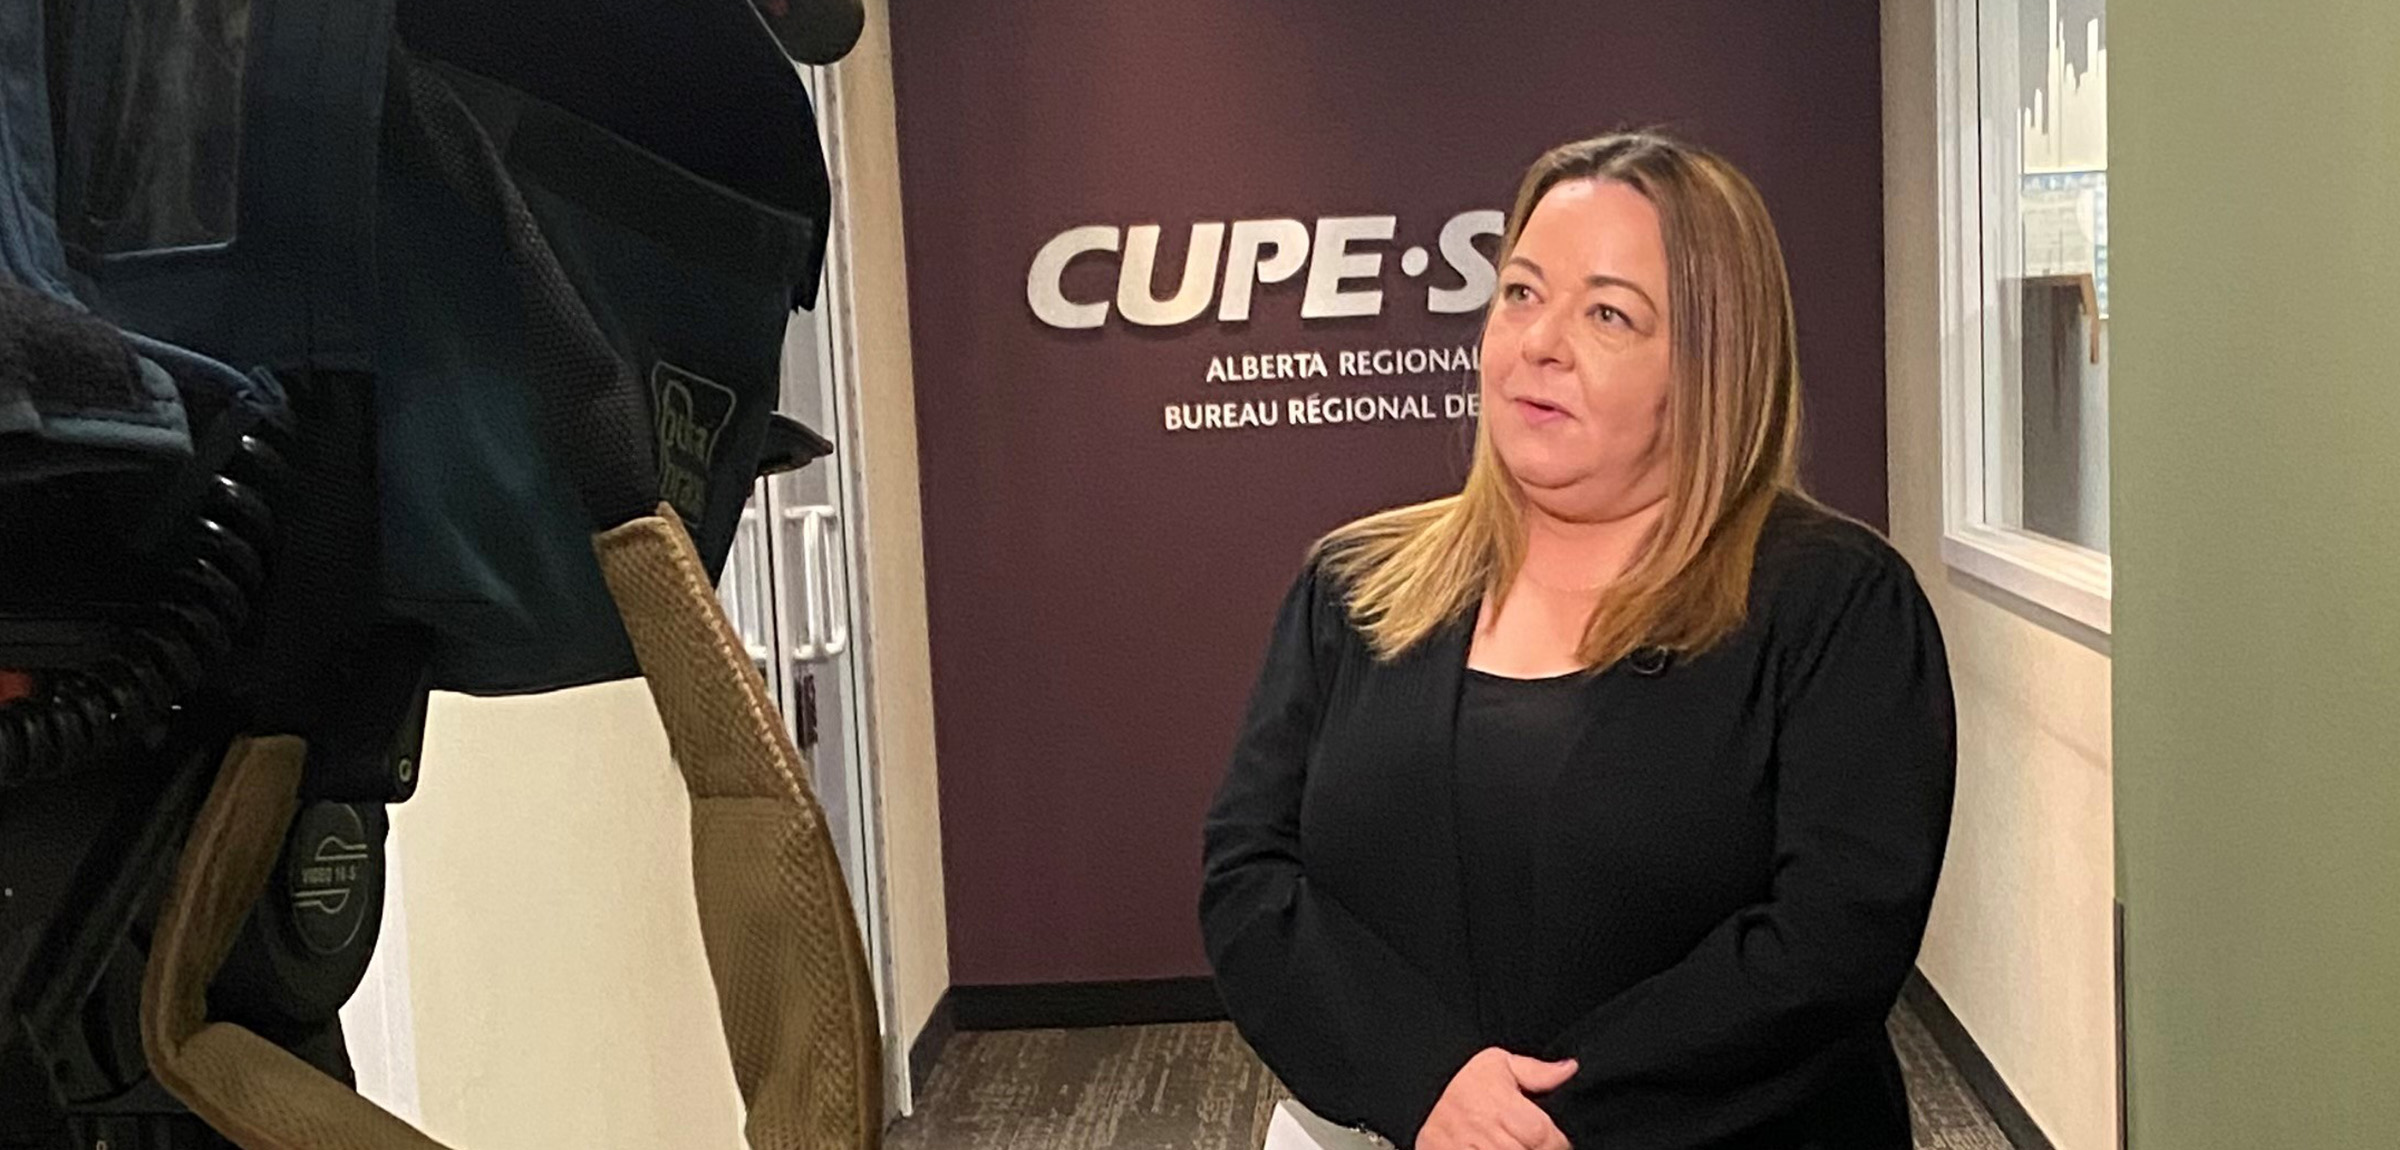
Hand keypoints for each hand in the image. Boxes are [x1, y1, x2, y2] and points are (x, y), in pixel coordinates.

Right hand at [1414, 1047, 1575, 1149]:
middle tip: (1526, 1141)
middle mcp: (1484, 1134)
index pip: (1546, 1138)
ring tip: (1510, 1143)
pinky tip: (1491, 1147)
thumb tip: (1570, 1068)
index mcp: (1499, 1105)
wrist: (1416, 1095)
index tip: (1555, 1141)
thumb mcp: (1497, 1065)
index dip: (1557, 1143)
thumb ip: (1536, 1072)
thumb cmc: (1459, 1080)